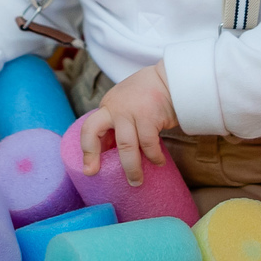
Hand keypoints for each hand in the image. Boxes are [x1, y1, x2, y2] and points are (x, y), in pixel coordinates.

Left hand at [80, 60, 178, 184]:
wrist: (173, 78)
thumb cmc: (151, 94)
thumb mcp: (127, 103)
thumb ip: (118, 121)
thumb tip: (112, 151)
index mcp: (108, 105)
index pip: (89, 128)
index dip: (87, 150)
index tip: (89, 169)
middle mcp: (115, 107)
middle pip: (94, 134)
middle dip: (94, 157)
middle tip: (97, 175)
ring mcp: (131, 111)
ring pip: (125, 146)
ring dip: (132, 167)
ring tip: (136, 181)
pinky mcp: (149, 116)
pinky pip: (149, 144)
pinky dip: (154, 157)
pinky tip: (158, 162)